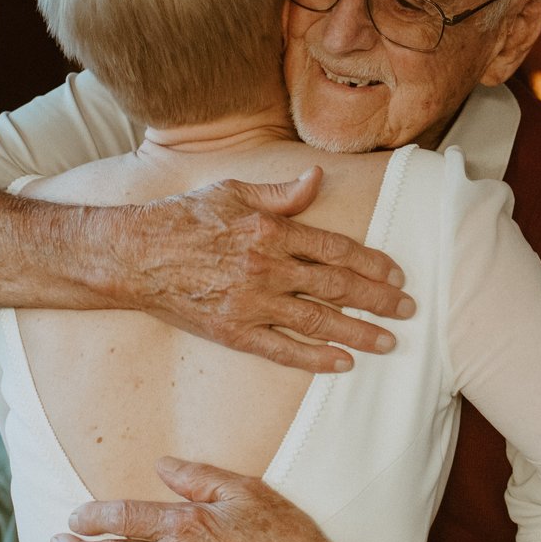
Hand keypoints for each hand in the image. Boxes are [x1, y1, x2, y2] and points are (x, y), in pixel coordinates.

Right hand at [106, 169, 414, 373]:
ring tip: (389, 341)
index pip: (335, 249)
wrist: (133, 255)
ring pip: (317, 320)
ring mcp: (250, 303)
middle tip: (408, 309)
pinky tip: (343, 363)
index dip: (371, 263)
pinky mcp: (233, 331)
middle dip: (378, 299)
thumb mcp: (232, 191)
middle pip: (336, 286)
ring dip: (358, 331)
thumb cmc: (181, 218)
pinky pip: (282, 350)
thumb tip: (317, 178)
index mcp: (270, 231)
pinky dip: (315, 358)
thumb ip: (280, 193)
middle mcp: (266, 268)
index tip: (397, 274)